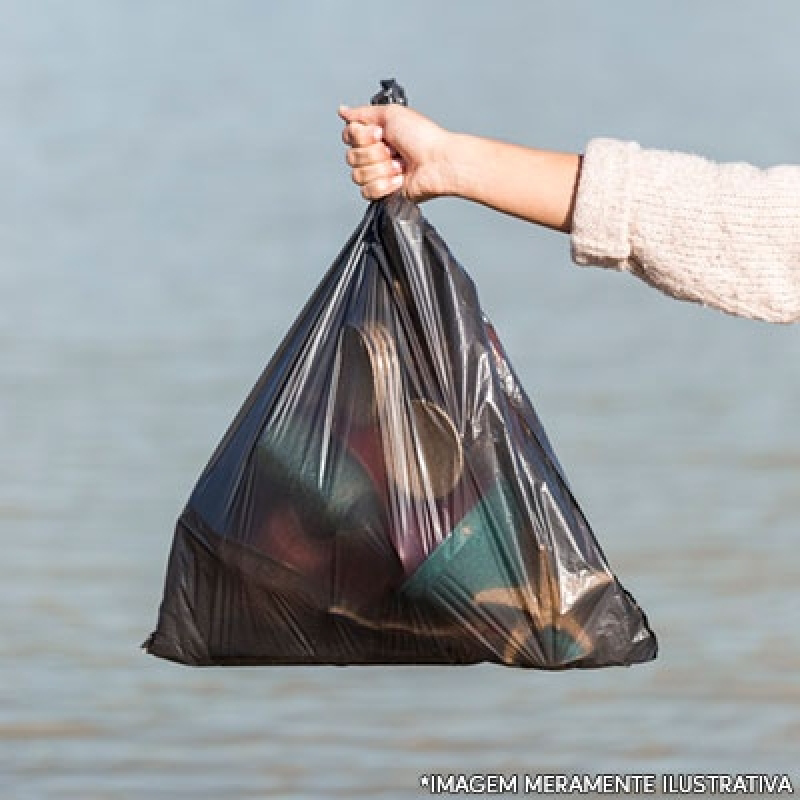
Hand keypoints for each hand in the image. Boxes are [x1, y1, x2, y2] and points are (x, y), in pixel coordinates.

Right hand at [338, 104, 452, 202]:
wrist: (437, 162)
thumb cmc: (423, 138)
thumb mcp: (391, 113)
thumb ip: (362, 113)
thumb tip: (343, 111)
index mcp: (375, 135)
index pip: (348, 136)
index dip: (362, 136)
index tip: (380, 133)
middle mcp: (375, 154)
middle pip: (351, 157)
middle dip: (374, 153)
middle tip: (394, 150)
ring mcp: (379, 174)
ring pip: (358, 175)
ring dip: (381, 169)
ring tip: (400, 165)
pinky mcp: (383, 192)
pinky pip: (367, 191)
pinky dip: (384, 185)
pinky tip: (399, 180)